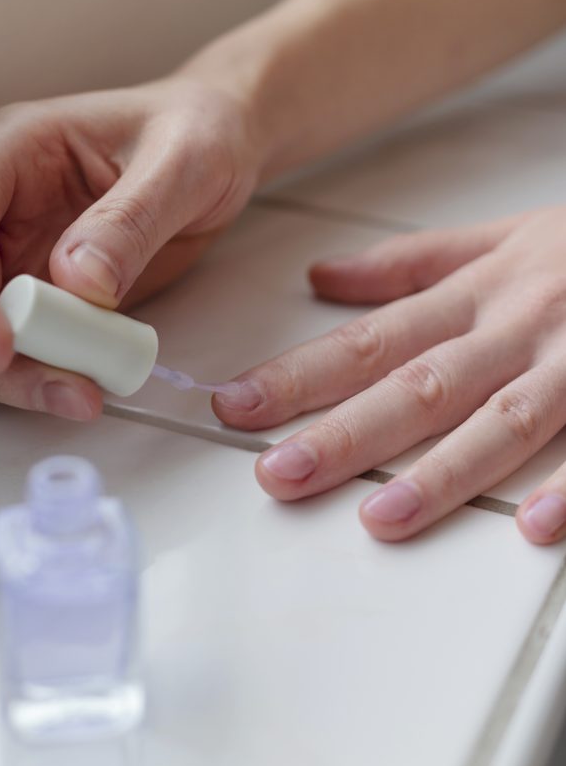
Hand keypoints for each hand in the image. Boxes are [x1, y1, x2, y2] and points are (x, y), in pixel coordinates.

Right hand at [0, 78, 261, 417]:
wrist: (220, 148)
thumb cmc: (198, 131)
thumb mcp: (184, 162)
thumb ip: (132, 218)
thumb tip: (77, 279)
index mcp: (12, 150)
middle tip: (65, 386)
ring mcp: (11, 254)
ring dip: (2, 378)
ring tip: (79, 393)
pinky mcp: (37, 297)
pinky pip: (3, 351)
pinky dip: (26, 380)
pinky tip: (79, 384)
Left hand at [213, 208, 565, 544]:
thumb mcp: (494, 239)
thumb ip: (407, 264)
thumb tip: (321, 276)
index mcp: (475, 296)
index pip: (371, 340)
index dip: (300, 374)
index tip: (235, 405)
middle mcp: (514, 328)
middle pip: (421, 384)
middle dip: (347, 432)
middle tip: (279, 474)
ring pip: (502, 418)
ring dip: (442, 471)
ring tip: (381, 518)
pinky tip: (530, 526)